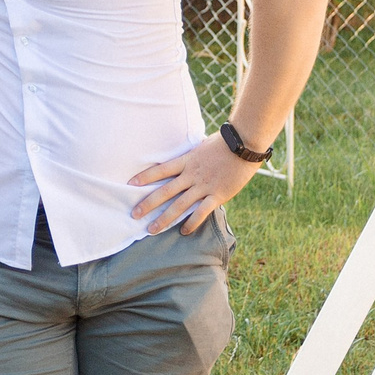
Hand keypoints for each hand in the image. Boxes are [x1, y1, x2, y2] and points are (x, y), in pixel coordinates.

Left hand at [128, 132, 261, 233]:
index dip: (145, 176)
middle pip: (165, 191)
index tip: (130, 184)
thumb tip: (184, 159)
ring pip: (179, 205)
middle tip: (134, 214)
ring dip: (164, 219)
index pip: (161, 169)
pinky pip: (202, 212)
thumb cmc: (225, 143)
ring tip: (152, 229)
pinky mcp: (218, 195)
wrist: (244, 144)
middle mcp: (192, 175)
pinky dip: (191, 222)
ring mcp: (204, 186)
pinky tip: (183, 231)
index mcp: (187, 161)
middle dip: (148, 203)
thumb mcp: (202, 146)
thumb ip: (191, 156)